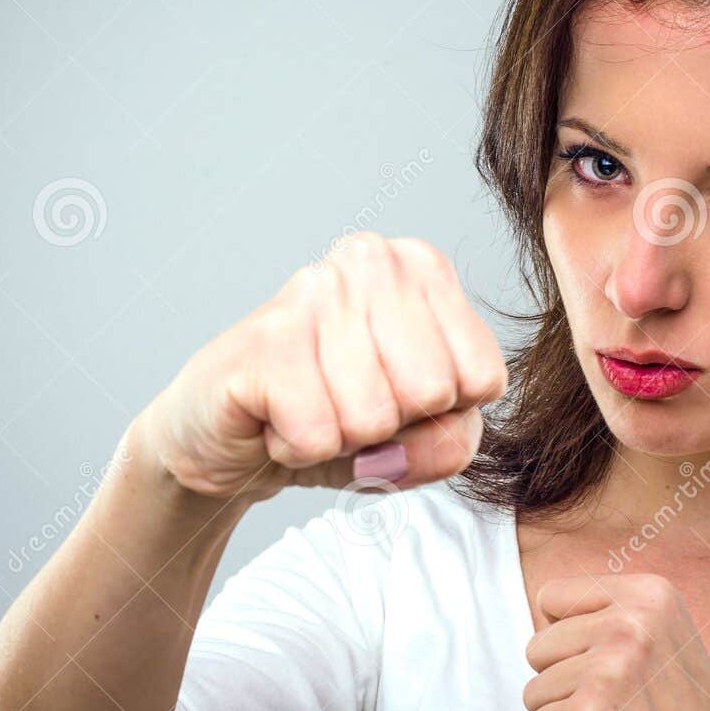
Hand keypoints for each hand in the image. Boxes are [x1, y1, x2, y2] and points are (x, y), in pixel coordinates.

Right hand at [133, 232, 507, 503]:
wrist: (226, 436)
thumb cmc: (332, 420)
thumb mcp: (413, 442)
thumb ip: (452, 443)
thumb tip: (447, 434)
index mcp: (424, 270)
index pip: (484, 377)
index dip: (441, 415)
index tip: (396, 398)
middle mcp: (372, 261)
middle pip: (433, 392)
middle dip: (391, 426)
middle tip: (347, 407)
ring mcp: (314, 290)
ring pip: (374, 416)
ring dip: (339, 439)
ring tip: (310, 409)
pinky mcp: (265, 338)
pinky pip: (318, 434)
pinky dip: (298, 449)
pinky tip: (277, 418)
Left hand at [518, 573, 709, 710]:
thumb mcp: (666, 642)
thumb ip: (610, 620)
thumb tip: (542, 618)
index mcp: (649, 595)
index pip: (552, 597)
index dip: (568, 643)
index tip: (613, 674)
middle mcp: (629, 623)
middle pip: (537, 647)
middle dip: (564, 687)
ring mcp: (607, 671)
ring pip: (532, 692)